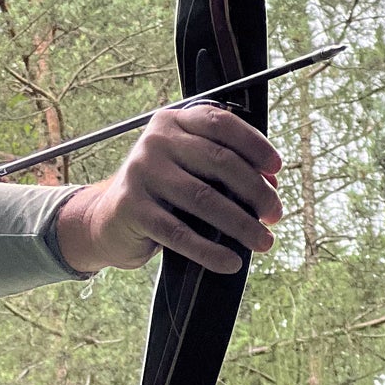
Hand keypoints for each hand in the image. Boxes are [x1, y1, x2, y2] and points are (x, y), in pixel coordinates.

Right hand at [54, 105, 282, 276]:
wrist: (107, 220)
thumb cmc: (161, 192)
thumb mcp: (189, 169)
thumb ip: (225, 168)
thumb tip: (272, 183)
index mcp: (173, 122)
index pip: (220, 124)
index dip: (254, 145)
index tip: (277, 168)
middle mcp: (154, 142)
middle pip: (219, 161)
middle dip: (256, 191)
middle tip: (275, 214)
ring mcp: (140, 173)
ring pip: (203, 198)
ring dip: (241, 223)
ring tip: (263, 242)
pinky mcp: (131, 208)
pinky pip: (179, 232)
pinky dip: (209, 250)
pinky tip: (230, 262)